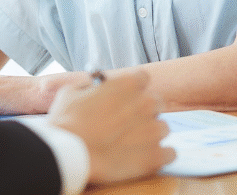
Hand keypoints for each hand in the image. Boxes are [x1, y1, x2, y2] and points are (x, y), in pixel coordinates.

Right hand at [48, 71, 174, 185]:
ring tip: (131, 145)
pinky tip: (145, 158)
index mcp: (128, 84)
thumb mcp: (71, 92)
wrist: (69, 154)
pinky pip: (170, 153)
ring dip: (150, 134)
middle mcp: (146, 103)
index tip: (127, 98)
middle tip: (128, 124)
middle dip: (144, 111)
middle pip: (156, 103)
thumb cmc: (66, 122)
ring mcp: (154, 130)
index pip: (143, 78)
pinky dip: (160, 156)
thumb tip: (93, 89)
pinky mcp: (156, 156)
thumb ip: (90, 88)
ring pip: (162, 128)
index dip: (134, 89)